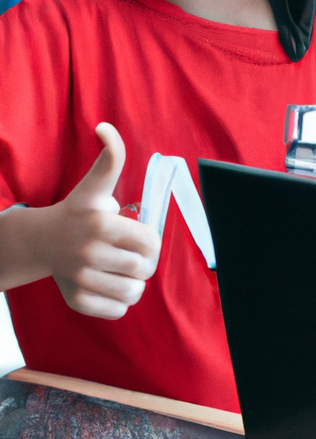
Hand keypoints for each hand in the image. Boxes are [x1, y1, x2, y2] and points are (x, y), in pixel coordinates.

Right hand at [37, 124, 160, 319]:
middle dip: (145, 264)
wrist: (40, 242)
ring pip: (133, 293)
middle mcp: (88, 253)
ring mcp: (80, 279)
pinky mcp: (76, 300)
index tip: (141, 238)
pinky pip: (117, 311)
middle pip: (143, 269)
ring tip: (122, 271)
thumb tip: (105, 127)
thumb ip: (111, 158)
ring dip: (134, 284)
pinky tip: (109, 285)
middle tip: (133, 257)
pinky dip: (119, 302)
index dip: (153, 242)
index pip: (151, 242)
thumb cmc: (78, 212)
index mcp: (101, 225)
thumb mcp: (95, 185)